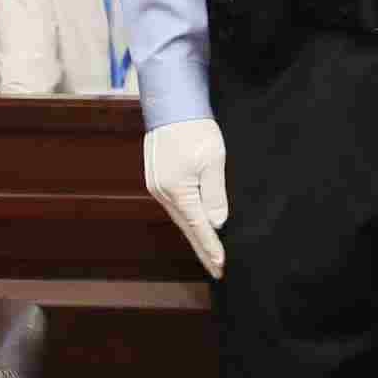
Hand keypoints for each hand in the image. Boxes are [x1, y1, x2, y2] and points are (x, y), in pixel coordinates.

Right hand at [143, 119, 228, 278]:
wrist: (172, 106)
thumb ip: (215, 195)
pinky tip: (194, 227)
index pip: (198, 226)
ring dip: (194, 236)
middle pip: (186, 227)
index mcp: (177, 189)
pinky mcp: (157, 179)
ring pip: (179, 218)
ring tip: (208, 254)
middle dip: (202, 249)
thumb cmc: (195, 130)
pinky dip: (186, 220)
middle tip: (216, 270)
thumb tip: (217, 223)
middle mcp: (162, 192)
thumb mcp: (213, 161)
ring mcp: (156, 186)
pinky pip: (174, 206)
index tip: (221, 266)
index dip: (211, 248)